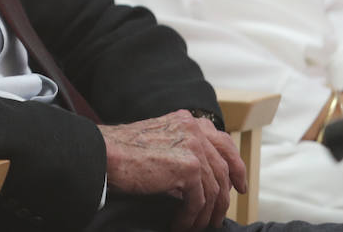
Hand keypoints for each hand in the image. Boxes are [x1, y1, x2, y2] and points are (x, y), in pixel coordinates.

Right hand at [99, 111, 246, 231]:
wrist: (104, 154)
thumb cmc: (122, 151)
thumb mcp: (157, 141)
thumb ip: (179, 149)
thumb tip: (197, 178)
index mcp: (186, 121)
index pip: (222, 141)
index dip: (235, 165)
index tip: (238, 185)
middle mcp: (193, 129)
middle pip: (225, 166)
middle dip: (228, 194)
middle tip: (222, 214)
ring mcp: (193, 147)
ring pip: (214, 189)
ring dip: (205, 214)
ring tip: (194, 227)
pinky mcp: (188, 167)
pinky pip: (199, 202)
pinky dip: (191, 218)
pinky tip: (179, 226)